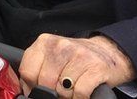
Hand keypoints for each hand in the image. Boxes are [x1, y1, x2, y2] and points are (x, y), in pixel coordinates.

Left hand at [19, 34, 135, 98]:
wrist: (108, 52)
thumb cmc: (76, 58)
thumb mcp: (52, 56)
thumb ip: (38, 67)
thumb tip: (27, 90)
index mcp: (45, 42)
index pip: (28, 71)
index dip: (30, 87)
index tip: (37, 91)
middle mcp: (61, 46)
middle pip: (45, 82)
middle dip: (50, 93)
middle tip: (58, 91)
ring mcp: (79, 55)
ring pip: (62, 89)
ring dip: (66, 95)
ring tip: (71, 89)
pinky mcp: (96, 68)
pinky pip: (80, 92)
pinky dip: (79, 98)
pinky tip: (82, 93)